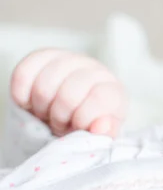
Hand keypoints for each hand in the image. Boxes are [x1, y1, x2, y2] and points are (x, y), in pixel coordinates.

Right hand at [10, 49, 127, 136]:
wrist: (74, 107)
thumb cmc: (89, 122)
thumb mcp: (102, 132)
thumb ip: (105, 132)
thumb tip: (101, 127)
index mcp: (112, 89)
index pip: (99, 100)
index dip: (83, 119)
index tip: (78, 126)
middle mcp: (93, 69)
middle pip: (68, 95)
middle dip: (60, 117)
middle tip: (61, 122)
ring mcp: (69, 59)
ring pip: (44, 86)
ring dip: (41, 108)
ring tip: (48, 113)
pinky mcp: (43, 56)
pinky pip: (23, 74)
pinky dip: (22, 95)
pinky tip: (31, 103)